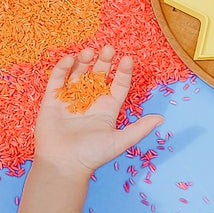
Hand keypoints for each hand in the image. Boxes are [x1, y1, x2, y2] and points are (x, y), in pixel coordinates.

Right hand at [33, 47, 162, 180]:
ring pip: (78, 74)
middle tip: (108, 48)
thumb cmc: (91, 156)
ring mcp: (70, 99)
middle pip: (98, 75)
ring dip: (83, 61)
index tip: (127, 59)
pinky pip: (58, 80)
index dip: (123, 72)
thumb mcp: (119, 141)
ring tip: (89, 51)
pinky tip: (70, 59)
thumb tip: (161, 118)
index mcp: (107, 109)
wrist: (63, 164)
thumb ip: (139, 129)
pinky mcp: (52, 100)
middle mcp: (89, 102)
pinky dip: (63, 68)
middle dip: (104, 62)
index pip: (118, 85)